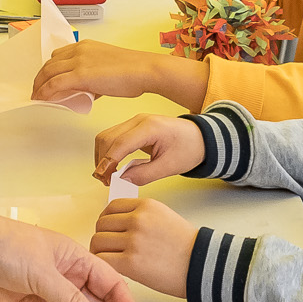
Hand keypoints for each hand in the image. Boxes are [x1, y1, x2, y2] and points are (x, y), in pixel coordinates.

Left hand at [34, 39, 206, 110]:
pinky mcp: (80, 74)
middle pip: (50, 63)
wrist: (144, 70)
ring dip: (39, 85)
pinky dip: (45, 91)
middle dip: (41, 77)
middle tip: (38, 89)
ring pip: (48, 72)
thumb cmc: (133, 71)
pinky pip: (54, 83)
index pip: (59, 55)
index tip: (46, 78)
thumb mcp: (109, 68)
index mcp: (86, 46)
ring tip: (37, 96)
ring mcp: (79, 61)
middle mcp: (79, 50)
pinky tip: (42, 99)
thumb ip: (95, 77)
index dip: (49, 69)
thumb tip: (88, 91)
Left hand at [88, 196, 199, 298]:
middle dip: (102, 236)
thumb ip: (140, 215)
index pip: (111, 207)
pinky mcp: (131, 262)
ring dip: (100, 251)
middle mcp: (137, 219)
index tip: (108, 230)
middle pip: (101, 224)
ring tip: (110, 259)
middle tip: (108, 247)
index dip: (106, 219)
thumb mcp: (164, 217)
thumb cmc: (186, 246)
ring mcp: (133, 240)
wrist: (202, 265)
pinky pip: (102, 259)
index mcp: (146, 206)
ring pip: (98, 241)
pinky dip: (103, 264)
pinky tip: (112, 268)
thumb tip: (116, 222)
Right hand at [91, 114, 205, 186]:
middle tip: (105, 181)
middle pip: (107, 137)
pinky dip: (108, 152)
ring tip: (108, 176)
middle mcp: (138, 120)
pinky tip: (112, 166)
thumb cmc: (189, 148)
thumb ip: (144, 175)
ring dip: (103, 156)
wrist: (201, 138)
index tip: (103, 178)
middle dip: (102, 160)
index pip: (120, 143)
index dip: (108, 161)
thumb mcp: (169, 167)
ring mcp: (135, 121)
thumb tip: (122, 180)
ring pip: (106, 136)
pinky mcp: (133, 127)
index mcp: (150, 127)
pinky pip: (113, 137)